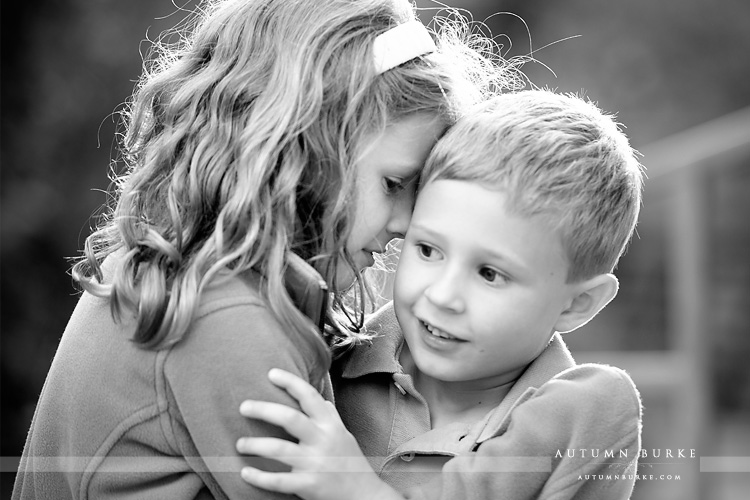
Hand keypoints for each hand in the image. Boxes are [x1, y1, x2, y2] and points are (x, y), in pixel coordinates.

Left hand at [236, 368, 401, 499]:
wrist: (364, 496)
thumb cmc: (352, 463)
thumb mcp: (345, 435)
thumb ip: (331, 417)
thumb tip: (322, 400)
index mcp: (330, 425)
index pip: (310, 396)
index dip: (291, 382)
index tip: (271, 373)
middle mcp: (322, 441)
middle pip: (290, 418)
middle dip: (263, 410)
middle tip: (244, 407)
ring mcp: (315, 463)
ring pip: (279, 449)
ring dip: (255, 445)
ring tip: (240, 443)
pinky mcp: (309, 485)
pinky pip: (279, 481)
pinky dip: (259, 477)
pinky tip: (245, 472)